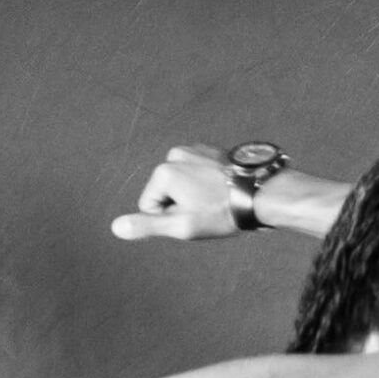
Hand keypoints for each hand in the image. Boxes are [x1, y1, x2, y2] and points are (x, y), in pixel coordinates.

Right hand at [111, 145, 240, 240]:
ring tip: (217, 201)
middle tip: (208, 211)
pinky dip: (207, 186)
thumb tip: (116, 227)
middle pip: (166, 193)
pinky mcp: (210, 150)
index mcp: (164, 171)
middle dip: (183, 206)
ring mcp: (194, 150)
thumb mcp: (182, 226)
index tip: (194, 217)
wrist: (262, 193)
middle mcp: (175, 155)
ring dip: (195, 196)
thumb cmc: (222, 212)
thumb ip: (147, 226)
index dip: (170, 219)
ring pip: (182, 185)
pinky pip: (198, 175)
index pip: (149, 207)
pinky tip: (223, 191)